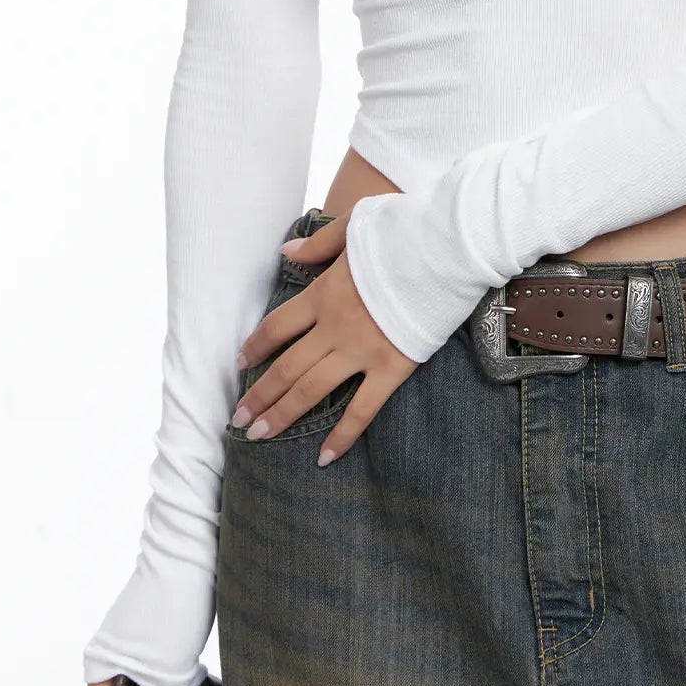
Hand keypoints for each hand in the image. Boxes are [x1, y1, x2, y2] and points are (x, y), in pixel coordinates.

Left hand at [232, 207, 419, 461]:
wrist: (447, 248)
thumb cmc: (404, 232)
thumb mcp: (354, 226)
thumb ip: (317, 244)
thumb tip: (285, 251)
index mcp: (324, 294)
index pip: (277, 327)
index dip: (254, 346)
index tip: (238, 363)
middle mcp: (335, 327)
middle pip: (286, 367)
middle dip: (258, 395)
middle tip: (238, 419)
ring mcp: (362, 351)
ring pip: (311, 391)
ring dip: (282, 415)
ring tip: (258, 435)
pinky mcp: (393, 367)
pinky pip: (362, 409)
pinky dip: (343, 436)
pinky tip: (324, 458)